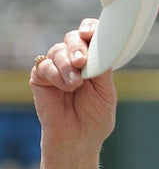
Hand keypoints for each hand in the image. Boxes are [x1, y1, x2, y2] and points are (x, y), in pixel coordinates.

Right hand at [29, 19, 116, 147]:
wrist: (79, 139)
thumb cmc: (95, 119)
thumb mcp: (106, 92)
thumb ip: (103, 68)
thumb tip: (100, 46)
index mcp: (92, 61)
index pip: (89, 36)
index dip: (89, 29)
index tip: (90, 32)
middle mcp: (73, 61)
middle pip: (72, 38)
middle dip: (78, 47)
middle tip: (82, 62)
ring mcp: (56, 68)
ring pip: (58, 51)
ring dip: (68, 65)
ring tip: (76, 83)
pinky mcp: (41, 77)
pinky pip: (45, 66)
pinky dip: (56, 74)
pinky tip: (66, 87)